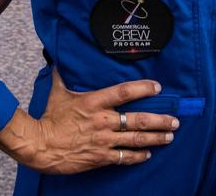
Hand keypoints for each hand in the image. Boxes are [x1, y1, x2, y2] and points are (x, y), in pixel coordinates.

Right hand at [0, 69, 177, 173]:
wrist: (42, 145)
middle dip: (160, 120)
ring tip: (169, 136)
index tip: (158, 87)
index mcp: (94, 102)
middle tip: (174, 120)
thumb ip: (62, 75)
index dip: (143, 88)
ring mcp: (104, 140)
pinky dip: (138, 156)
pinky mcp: (101, 157)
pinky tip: (148, 154)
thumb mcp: (57, 92)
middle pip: (138, 120)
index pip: (124, 92)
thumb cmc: (50, 117)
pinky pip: (125, 157)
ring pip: (136, 140)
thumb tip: (59, 59)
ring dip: (155, 138)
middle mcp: (103, 121)